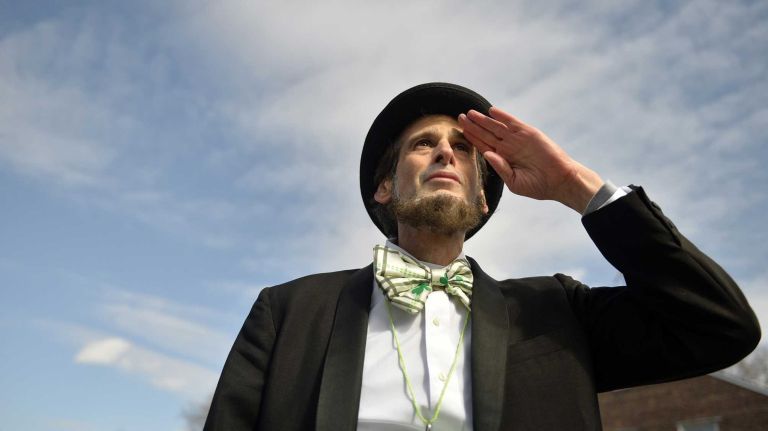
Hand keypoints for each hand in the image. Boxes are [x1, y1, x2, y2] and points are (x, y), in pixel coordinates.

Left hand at [458, 107, 603, 212]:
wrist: (559, 182)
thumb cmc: (537, 186)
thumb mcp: (514, 182)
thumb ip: (500, 168)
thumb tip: (486, 154)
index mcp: (503, 159)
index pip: (483, 145)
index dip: (472, 138)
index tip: (460, 130)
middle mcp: (508, 147)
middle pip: (486, 133)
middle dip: (473, 126)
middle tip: (460, 117)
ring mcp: (518, 139)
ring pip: (497, 126)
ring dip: (483, 120)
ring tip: (470, 113)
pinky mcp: (529, 134)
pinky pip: (513, 123)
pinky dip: (503, 116)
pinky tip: (491, 111)